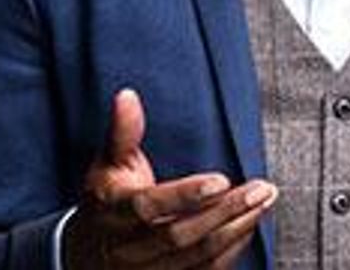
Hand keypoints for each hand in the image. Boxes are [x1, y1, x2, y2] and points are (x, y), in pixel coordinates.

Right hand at [64, 88, 277, 268]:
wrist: (86, 254)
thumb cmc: (105, 200)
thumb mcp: (107, 164)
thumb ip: (123, 132)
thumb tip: (127, 96)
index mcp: (114, 212)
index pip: (148, 208)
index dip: (185, 195)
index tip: (221, 179)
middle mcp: (129, 247)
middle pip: (181, 235)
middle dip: (226, 211)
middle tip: (261, 188)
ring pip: (198, 255)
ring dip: (236, 229)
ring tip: (264, 202)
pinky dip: (231, 250)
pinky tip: (250, 225)